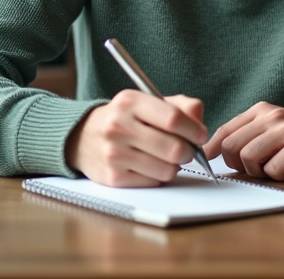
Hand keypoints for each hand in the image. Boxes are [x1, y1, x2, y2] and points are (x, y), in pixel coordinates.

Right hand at [65, 91, 206, 186]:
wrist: (82, 137)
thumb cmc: (124, 118)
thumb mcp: (148, 102)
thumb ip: (180, 106)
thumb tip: (199, 124)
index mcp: (130, 102)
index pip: (173, 118)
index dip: (194, 130)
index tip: (200, 135)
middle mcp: (119, 126)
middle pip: (174, 148)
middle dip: (188, 152)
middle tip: (187, 150)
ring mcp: (114, 153)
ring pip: (167, 169)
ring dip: (173, 165)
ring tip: (165, 157)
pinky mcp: (113, 177)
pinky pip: (154, 182)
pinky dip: (158, 176)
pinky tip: (149, 165)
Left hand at [204, 103, 283, 180]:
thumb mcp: (273, 127)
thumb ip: (247, 134)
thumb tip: (211, 151)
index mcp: (261, 110)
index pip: (225, 131)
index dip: (212, 150)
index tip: (207, 162)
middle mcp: (272, 116)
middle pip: (232, 147)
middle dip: (238, 165)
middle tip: (257, 168)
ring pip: (249, 158)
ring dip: (259, 171)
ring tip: (276, 167)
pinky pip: (273, 169)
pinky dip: (279, 176)